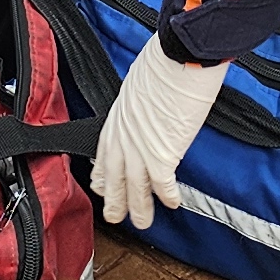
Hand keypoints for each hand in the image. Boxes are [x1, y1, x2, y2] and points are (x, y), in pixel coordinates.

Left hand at [89, 37, 228, 229]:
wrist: (179, 57)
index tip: (101, 185)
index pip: (102, 154)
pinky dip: (167, 196)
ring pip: (134, 188)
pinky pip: (162, 184)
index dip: (102, 174)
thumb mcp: (139, 82)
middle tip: (114, 217)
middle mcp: (123, 136)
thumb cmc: (164, 59)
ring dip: (139, 208)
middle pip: (114, 177)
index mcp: (116, 117)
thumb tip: (149, 106)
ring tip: (143, 222)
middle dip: (114, 200)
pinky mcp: (162, 154)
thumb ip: (139, 103)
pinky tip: (172, 203)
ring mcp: (140, 148)